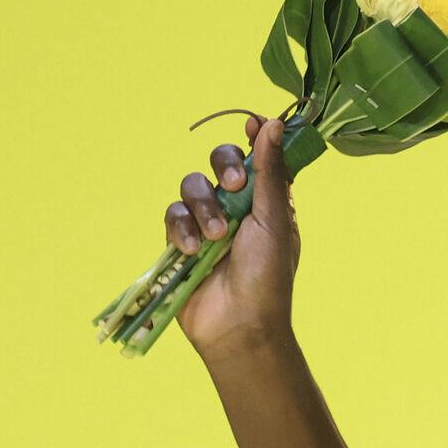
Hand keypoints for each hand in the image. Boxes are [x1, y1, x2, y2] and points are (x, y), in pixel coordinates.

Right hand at [163, 112, 300, 356]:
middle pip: (221, 162)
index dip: (254, 138)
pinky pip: (172, 214)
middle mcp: (239, 208)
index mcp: (269, 203)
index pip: (259, 158)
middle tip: (235, 186)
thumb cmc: (267, 277)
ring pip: (193, 186)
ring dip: (203, 207)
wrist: (239, 324)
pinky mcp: (181, 240)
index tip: (253, 123)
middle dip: (225, 167)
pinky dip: (181, 229)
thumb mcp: (274, 221)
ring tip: (216, 238)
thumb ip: (271, 173)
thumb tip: (274, 123)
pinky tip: (194, 251)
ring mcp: (208, 223)